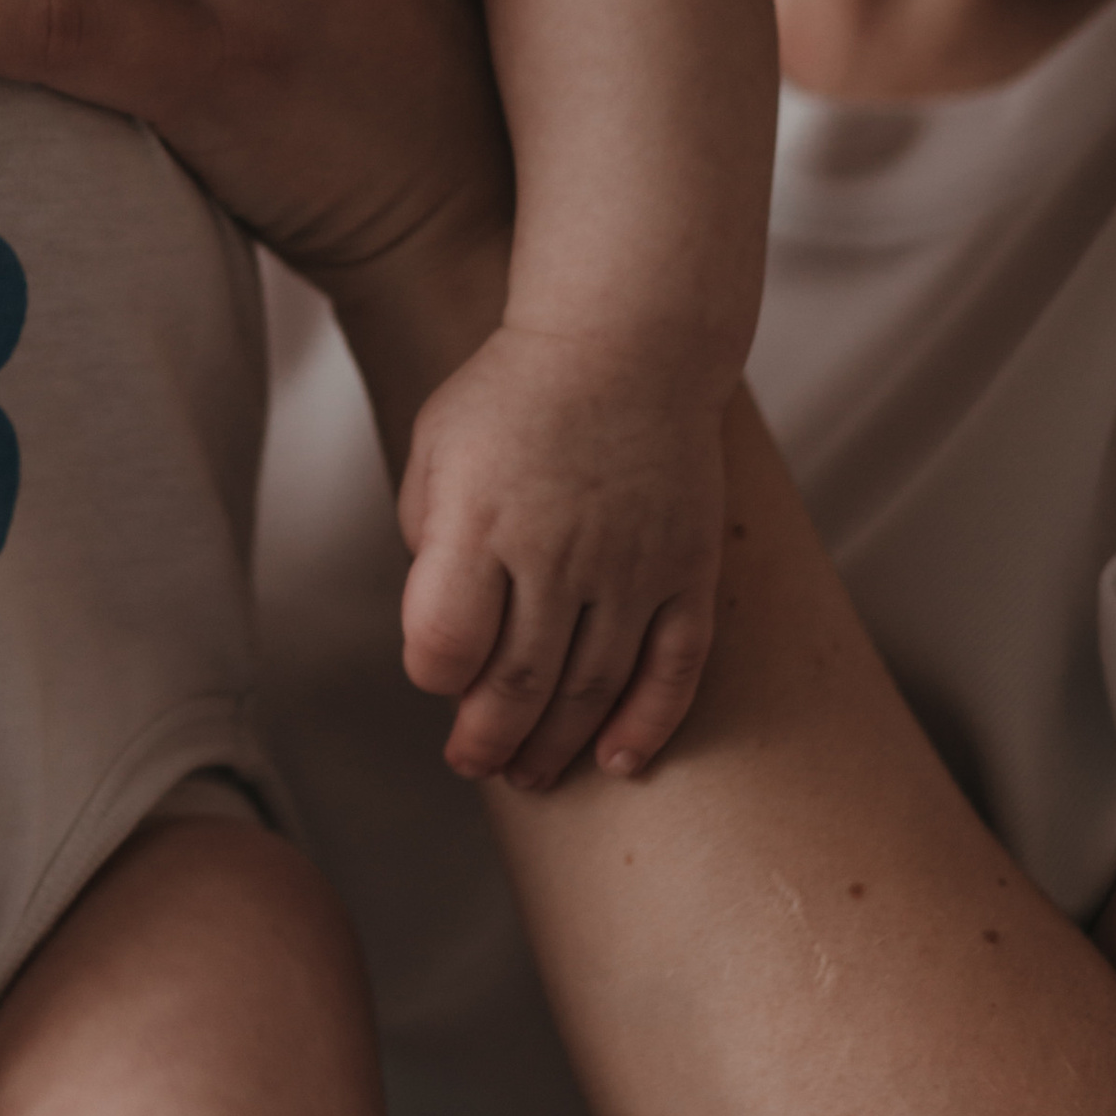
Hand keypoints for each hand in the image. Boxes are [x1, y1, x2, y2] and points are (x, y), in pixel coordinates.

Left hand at [397, 321, 724, 789]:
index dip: (434, 677)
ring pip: (592, 689)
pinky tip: (617, 761)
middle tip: (473, 764)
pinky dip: (647, 724)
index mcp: (481, 518)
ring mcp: (631, 565)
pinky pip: (675, 668)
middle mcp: (557, 551)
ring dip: (556, 747)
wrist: (626, 341)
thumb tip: (439, 627)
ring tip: (527, 774)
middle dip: (487, 741)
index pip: (446, 642)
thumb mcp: (437, 445)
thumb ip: (428, 535)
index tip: (434, 675)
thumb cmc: (514, 394)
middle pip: (518, 684)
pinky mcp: (687, 570)